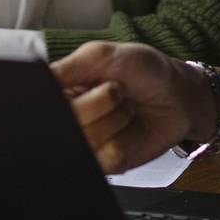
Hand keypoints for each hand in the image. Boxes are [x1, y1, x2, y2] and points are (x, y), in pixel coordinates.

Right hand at [50, 41, 213, 173]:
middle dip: (104, 101)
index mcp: (62, 93)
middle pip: (69, 121)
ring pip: (90, 140)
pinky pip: (111, 156)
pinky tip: (134, 127)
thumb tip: (42, 80)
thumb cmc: (143, 71)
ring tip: (127, 108)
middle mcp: (71, 121)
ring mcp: (88, 145)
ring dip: (120, 118)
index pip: (42, 102)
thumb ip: (70, 67)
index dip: (63, 97)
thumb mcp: (103, 55)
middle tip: (118, 90)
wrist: (177, 94)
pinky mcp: (108, 164)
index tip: (83, 87)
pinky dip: (131, 136)